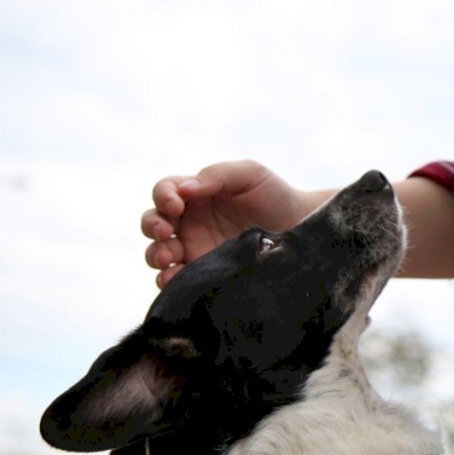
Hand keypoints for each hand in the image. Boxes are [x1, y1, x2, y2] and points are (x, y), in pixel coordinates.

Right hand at [142, 160, 321, 286]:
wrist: (300, 228)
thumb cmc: (275, 195)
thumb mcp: (250, 174)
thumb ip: (218, 174)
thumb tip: (185, 189)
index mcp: (195, 195)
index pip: (165, 192)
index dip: (163, 197)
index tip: (177, 205)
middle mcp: (189, 222)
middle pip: (153, 223)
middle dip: (153, 227)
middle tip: (167, 234)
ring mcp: (195, 249)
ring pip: (159, 254)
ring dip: (156, 255)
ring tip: (167, 259)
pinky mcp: (205, 273)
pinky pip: (177, 279)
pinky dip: (168, 280)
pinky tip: (173, 280)